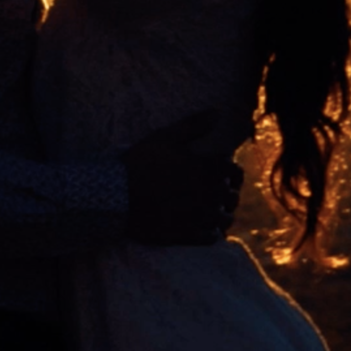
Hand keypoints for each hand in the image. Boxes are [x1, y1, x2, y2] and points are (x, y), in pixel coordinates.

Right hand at [120, 111, 247, 245]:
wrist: (116, 195)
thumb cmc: (141, 163)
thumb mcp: (166, 137)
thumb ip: (194, 125)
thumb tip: (217, 112)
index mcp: (206, 170)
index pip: (234, 172)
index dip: (233, 172)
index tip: (225, 173)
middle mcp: (208, 195)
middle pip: (232, 197)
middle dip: (228, 194)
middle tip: (218, 193)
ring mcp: (198, 217)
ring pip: (224, 219)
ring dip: (222, 215)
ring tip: (213, 212)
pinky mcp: (186, 235)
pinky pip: (209, 238)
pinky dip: (210, 233)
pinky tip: (203, 228)